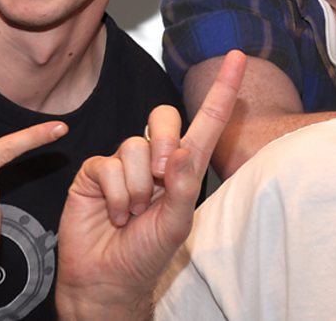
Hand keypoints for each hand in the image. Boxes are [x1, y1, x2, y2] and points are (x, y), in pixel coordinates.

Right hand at [56, 50, 244, 318]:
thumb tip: (181, 148)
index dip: (223, 88)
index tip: (239, 57)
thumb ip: (184, 187)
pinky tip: (115, 215)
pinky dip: (117, 195)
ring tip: (134, 213)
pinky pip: (108, 166)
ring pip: (134, 146)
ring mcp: (123, 162)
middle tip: (159, 184)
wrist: (107, 277)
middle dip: (164, 145)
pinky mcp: (95, 172)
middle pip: (162, 117)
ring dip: (138, 188)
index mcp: (185, 166)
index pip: (208, 120)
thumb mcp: (177, 224)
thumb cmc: (147, 252)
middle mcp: (154, 157)